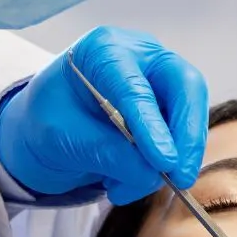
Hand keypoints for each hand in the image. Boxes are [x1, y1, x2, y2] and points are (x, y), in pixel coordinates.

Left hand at [0, 27, 208, 203]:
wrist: (46, 126)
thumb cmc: (46, 120)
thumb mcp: (62, 138)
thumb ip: (107, 153)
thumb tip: (151, 173)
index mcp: (105, 50)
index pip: (136, 87)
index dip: (152, 125)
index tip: (164, 161)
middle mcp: (142, 57)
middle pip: (185, 87)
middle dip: (186, 136)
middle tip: (180, 177)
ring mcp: (160, 81)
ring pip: (190, 115)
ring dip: (169, 159)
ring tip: (124, 187)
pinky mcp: (169, 109)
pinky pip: (181, 137)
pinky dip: (159, 166)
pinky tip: (126, 181)